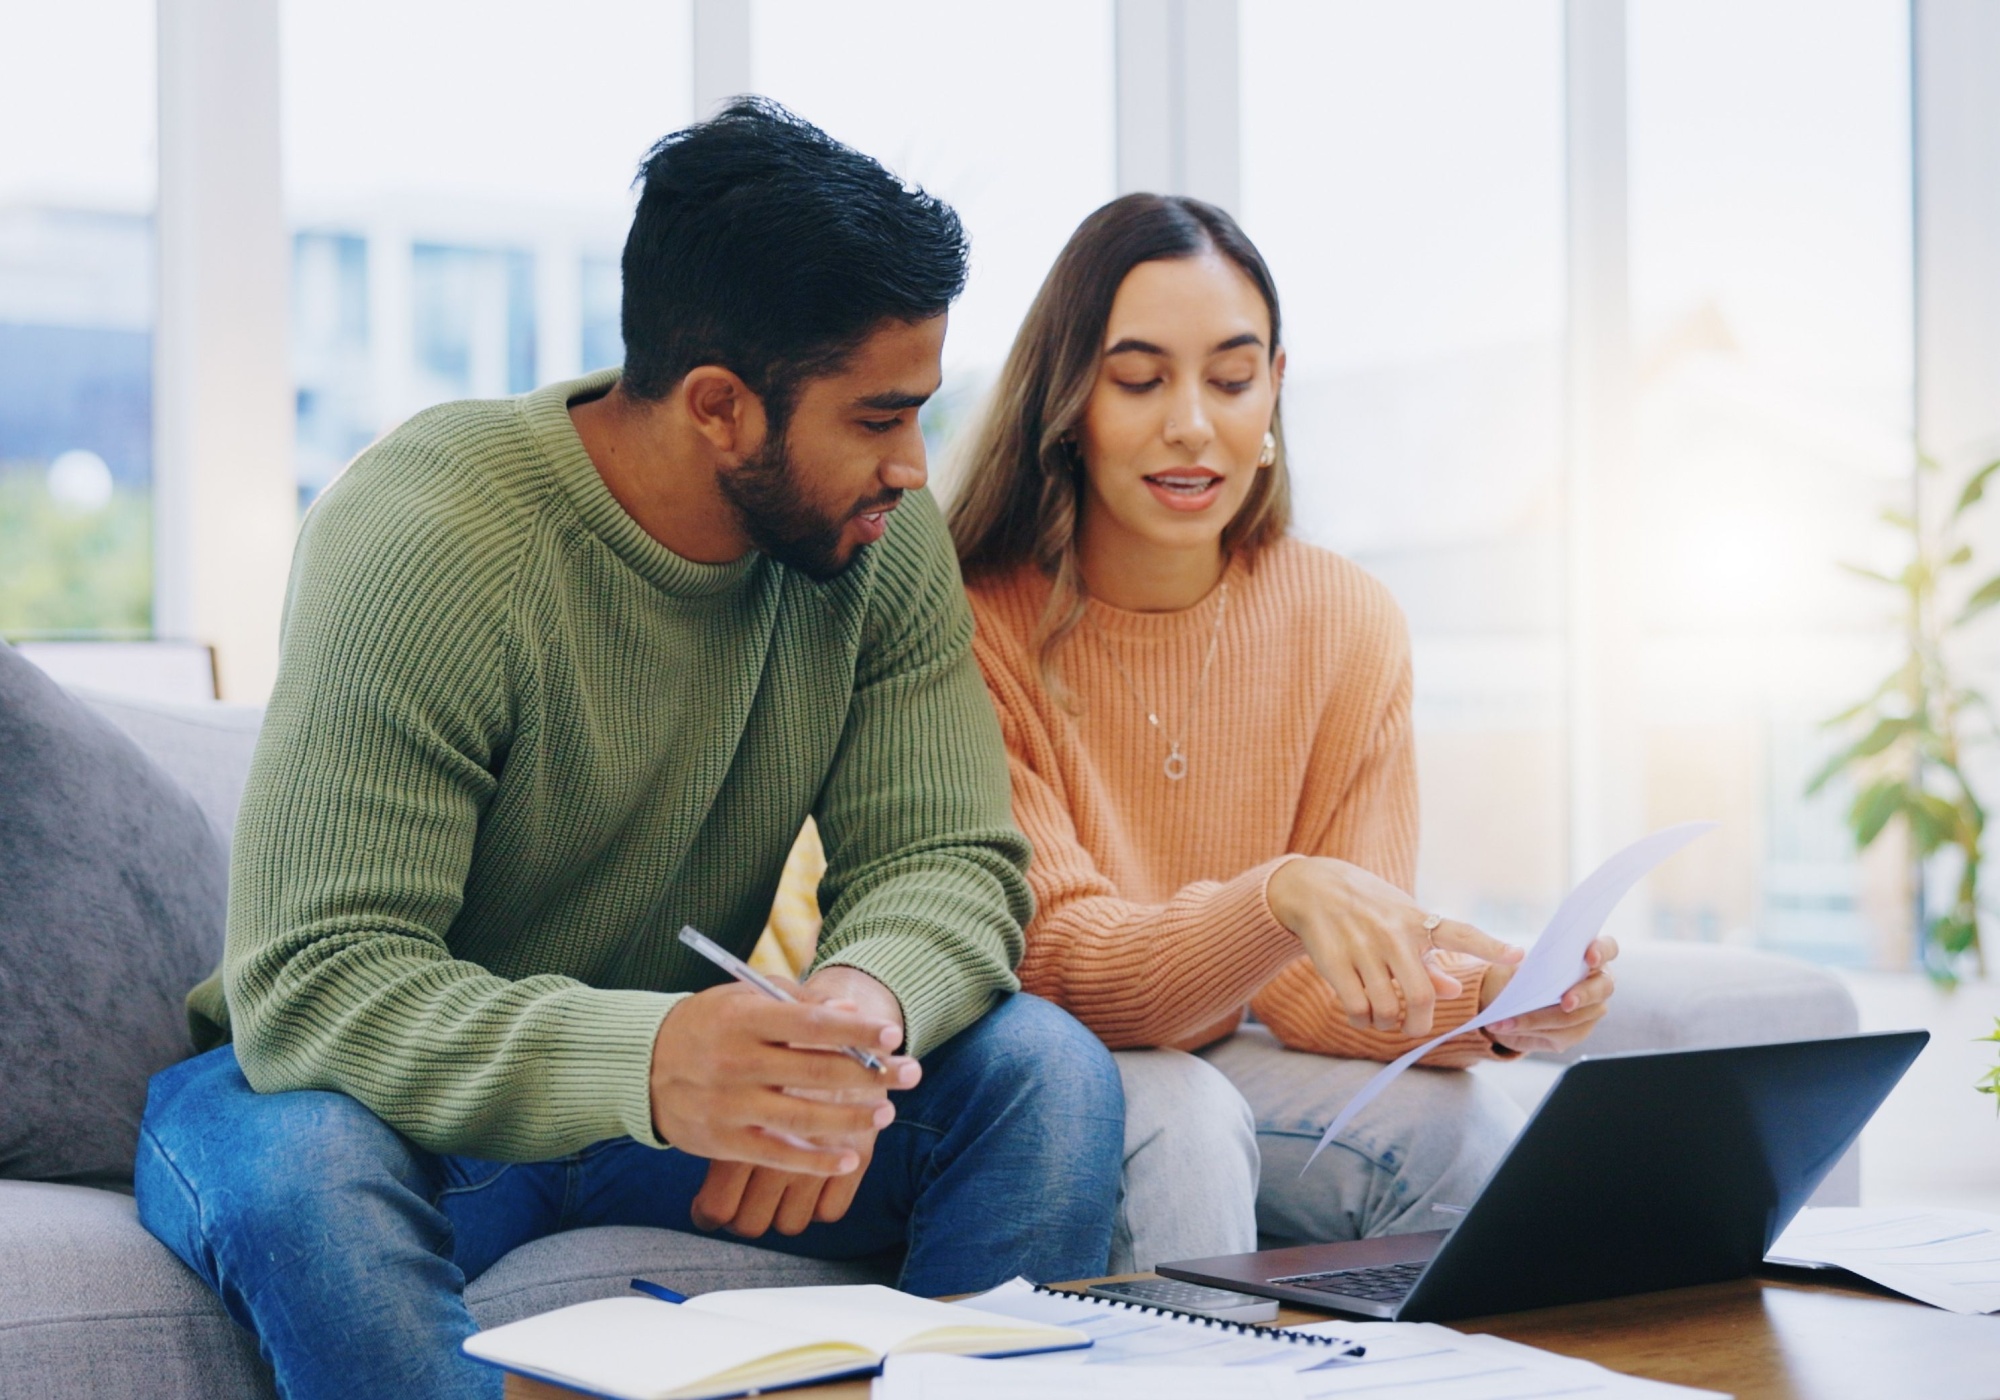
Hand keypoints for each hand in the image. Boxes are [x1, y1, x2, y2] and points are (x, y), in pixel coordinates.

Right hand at [650, 968, 914, 1176]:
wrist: (642, 1064)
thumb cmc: (710, 1023)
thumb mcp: (744, 998)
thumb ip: (795, 1003)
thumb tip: (847, 1011)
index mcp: (743, 1018)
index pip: (810, 1023)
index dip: (855, 1029)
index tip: (894, 1033)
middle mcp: (735, 1062)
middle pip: (816, 1071)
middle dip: (871, 1074)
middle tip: (912, 1072)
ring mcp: (729, 1105)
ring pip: (803, 1118)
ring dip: (852, 1119)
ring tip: (887, 1112)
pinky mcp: (723, 1142)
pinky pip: (778, 1156)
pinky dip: (817, 1161)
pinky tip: (851, 1157)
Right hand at [1267, 856, 1523, 1038]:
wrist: (1311, 887)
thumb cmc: (1366, 907)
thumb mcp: (1402, 922)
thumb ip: (1428, 960)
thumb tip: (1455, 991)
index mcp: (1417, 921)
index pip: (1461, 933)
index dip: (1490, 946)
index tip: (1518, 956)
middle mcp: (1393, 934)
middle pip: (1421, 997)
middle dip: (1419, 1024)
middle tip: (1413, 1027)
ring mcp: (1363, 948)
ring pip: (1387, 1009)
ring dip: (1387, 1024)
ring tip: (1382, 1017)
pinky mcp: (1334, 961)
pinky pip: (1357, 1008)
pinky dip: (1363, 1020)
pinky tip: (1361, 1013)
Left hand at [1481, 936, 1618, 1054]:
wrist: (1507, 997)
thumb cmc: (1521, 970)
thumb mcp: (1519, 962)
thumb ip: (1529, 963)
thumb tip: (1524, 965)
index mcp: (1589, 956)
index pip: (1608, 949)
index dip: (1603, 951)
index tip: (1590, 957)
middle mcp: (1597, 983)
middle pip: (1603, 988)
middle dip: (1583, 995)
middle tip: (1566, 1002)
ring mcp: (1591, 1010)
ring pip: (1575, 1017)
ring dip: (1539, 1018)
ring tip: (1506, 1019)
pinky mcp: (1576, 1031)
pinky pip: (1559, 1034)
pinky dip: (1530, 1029)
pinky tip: (1507, 1027)